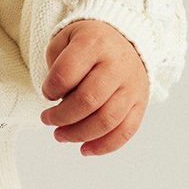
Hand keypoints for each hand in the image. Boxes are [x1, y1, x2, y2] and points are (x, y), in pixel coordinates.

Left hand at [40, 20, 149, 156]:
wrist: (124, 39)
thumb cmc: (88, 44)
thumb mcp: (65, 40)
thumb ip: (56, 65)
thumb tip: (60, 100)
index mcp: (95, 44)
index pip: (66, 73)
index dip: (50, 89)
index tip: (47, 93)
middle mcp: (117, 64)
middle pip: (88, 100)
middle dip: (61, 116)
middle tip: (47, 119)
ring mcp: (132, 85)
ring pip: (107, 120)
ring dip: (78, 134)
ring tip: (60, 135)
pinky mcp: (141, 102)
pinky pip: (126, 131)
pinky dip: (104, 146)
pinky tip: (85, 149)